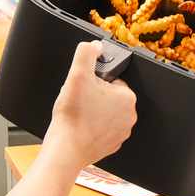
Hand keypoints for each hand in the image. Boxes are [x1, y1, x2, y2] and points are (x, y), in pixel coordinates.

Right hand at [48, 41, 136, 169]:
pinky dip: (92, 127)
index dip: (95, 81)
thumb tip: (95, 46)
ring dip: (93, 111)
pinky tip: (81, 126)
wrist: (65, 149)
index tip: (85, 88)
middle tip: (80, 101)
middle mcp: (129, 116)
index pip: (112, 80)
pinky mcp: (111, 144)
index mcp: (127, 97)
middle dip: (94, 96)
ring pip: (105, 112)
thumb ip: (86, 53)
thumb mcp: (77, 75)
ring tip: (79, 114)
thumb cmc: (73, 117)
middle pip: (109, 96)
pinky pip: (102, 129)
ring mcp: (121, 132)